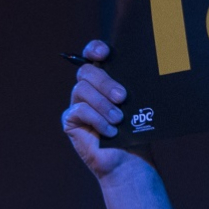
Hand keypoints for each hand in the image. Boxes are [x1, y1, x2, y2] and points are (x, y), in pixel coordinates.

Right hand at [61, 40, 154, 182]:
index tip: (104, 54)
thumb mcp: (137, 102)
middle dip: (105, 82)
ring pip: (81, 90)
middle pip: (86, 72)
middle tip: (123, 97)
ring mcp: (77, 104)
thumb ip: (130, 85)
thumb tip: (138, 66)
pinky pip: (79, 111)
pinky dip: (97, 120)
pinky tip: (110, 131)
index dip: (94, 49)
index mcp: (105, 78)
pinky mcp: (70, 121)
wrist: (129, 158)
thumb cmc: (136, 130)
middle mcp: (89, 89)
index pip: (92, 55)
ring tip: (118, 119)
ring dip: (102, 104)